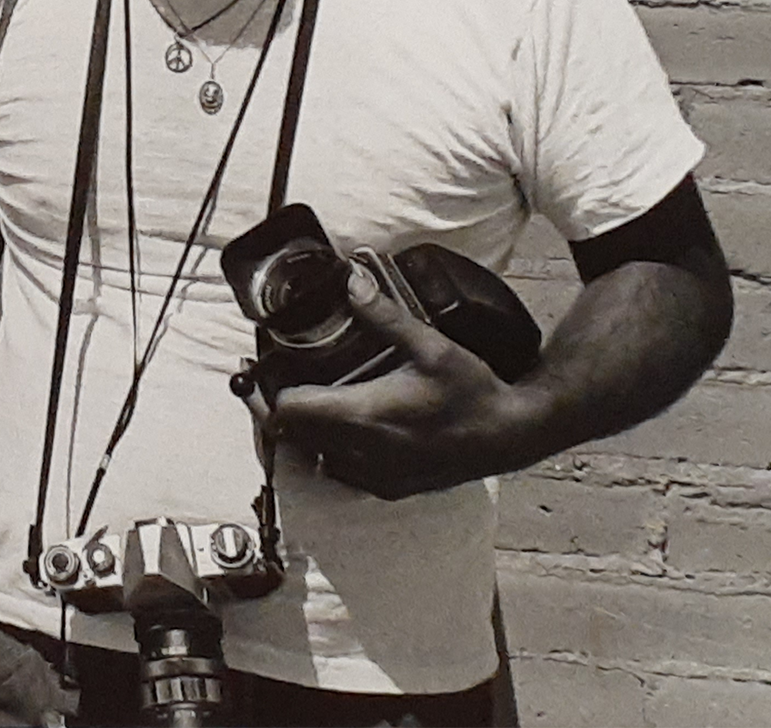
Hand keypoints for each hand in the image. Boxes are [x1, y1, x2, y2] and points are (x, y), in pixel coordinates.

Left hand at [255, 264, 543, 499]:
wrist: (509, 435)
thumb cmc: (473, 392)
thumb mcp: (430, 345)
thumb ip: (384, 316)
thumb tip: (351, 282)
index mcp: (365, 417)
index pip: (288, 414)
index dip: (268, 393)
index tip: (261, 371)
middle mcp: (362, 454)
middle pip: (292, 437)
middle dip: (277, 408)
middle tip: (272, 380)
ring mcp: (375, 476)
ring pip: (312, 457)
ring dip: (303, 430)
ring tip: (305, 396)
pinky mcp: (388, 488)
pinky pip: (339, 472)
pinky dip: (328, 450)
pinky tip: (340, 424)